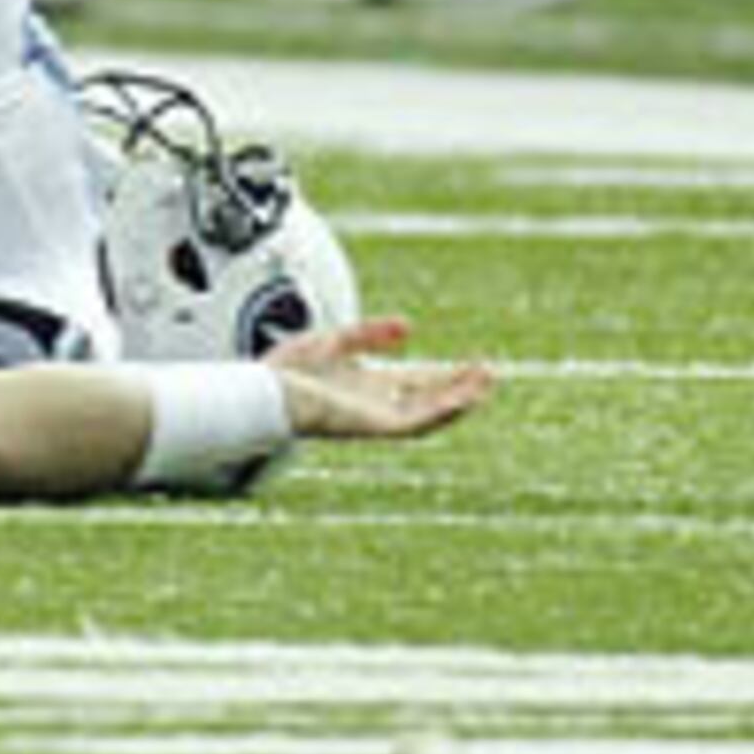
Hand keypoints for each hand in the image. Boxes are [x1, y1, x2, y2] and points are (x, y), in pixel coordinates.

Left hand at [263, 315, 494, 440]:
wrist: (262, 394)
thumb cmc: (286, 373)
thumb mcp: (333, 342)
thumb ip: (370, 334)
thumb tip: (411, 327)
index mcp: (366, 386)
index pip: (416, 382)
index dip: (446, 374)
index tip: (475, 363)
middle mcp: (375, 404)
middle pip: (429, 397)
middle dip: (460, 387)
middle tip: (491, 373)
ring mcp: (376, 418)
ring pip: (429, 413)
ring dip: (459, 400)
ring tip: (486, 384)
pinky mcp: (372, 426)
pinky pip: (414, 424)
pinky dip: (440, 413)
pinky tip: (461, 400)